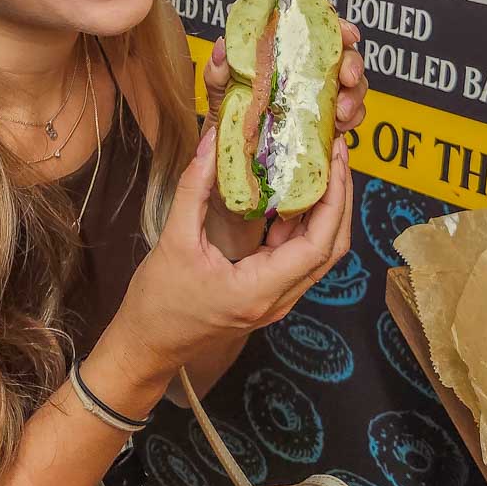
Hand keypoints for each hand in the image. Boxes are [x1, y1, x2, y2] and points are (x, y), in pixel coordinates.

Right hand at [118, 125, 352, 370]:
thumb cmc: (157, 302)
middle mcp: (277, 299)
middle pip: (329, 248)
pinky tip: (296, 191)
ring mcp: (275, 299)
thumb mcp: (174, 240)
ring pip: (318, 253)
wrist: (147, 345)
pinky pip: (297, 256)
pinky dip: (304, 223)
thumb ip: (194, 189)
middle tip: (338, 153)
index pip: (317, 246)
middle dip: (339, 198)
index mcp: (259, 290)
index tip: (335, 161)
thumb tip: (212, 140)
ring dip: (326, 209)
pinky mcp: (266, 293)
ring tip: (323, 165)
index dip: (333, 200)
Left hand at [201, 16, 368, 138]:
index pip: (317, 28)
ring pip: (354, 85)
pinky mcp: (328, 121)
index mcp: (286, 52)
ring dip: (354, 96)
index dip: (337, 26)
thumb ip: (219, 70)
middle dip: (353, 63)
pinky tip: (340, 127)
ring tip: (340, 112)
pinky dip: (352, 119)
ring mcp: (320, 95)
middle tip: (347, 78)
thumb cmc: (229, 114)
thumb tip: (223, 47)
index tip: (347, 34)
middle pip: (344, 54)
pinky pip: (351, 115)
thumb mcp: (220, 90)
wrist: (234, 154)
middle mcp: (308, 69)